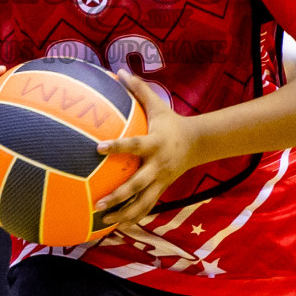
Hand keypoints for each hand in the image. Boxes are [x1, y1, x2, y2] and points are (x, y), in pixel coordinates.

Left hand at [92, 71, 198, 227]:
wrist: (197, 143)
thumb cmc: (171, 122)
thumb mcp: (157, 105)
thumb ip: (138, 89)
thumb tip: (118, 71)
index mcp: (155, 144)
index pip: (134, 145)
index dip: (117, 147)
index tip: (97, 148)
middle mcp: (158, 166)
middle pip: (138, 184)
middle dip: (119, 195)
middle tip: (98, 202)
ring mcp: (161, 181)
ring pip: (142, 203)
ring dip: (123, 213)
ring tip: (102, 220)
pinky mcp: (161, 190)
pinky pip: (146, 207)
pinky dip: (132, 217)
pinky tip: (114, 225)